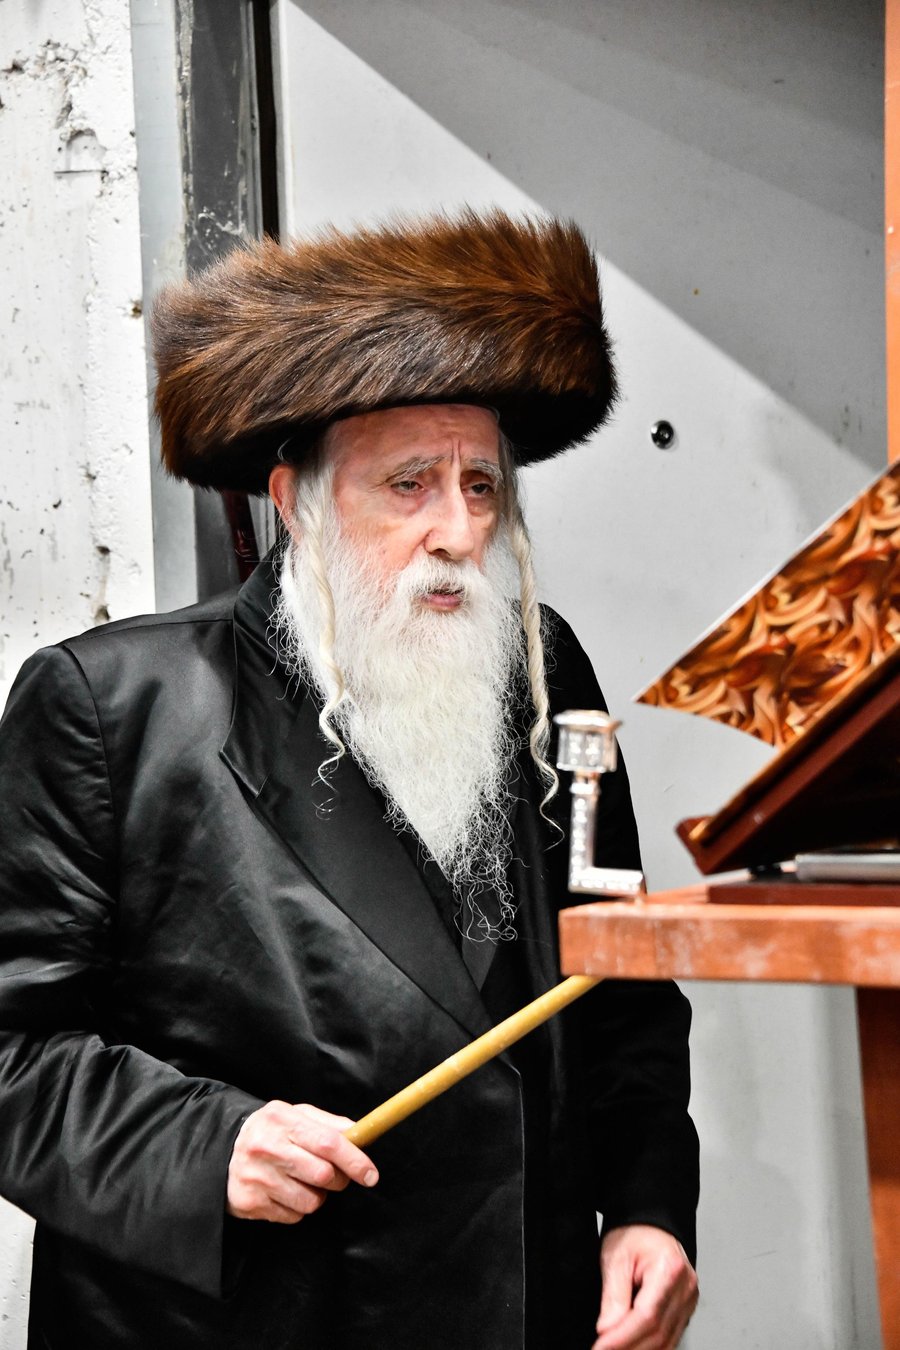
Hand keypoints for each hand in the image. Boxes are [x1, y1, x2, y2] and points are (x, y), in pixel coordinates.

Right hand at [227, 1100, 377, 1222]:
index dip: (355, 1160)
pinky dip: (297, 1208)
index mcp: (282, 1119)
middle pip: (323, 1174)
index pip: (328, 1142)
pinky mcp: (249, 1202)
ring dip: (317, 1196)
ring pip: (310, 1201)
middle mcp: (266, 1146)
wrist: (223, 1150)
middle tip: (332, 1176)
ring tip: (302, 1181)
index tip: (371, 1174)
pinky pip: (293, 1216)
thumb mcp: (295, 1116)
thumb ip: (328, 1124)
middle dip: (338, 1180)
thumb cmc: (270, 1132)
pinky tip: (283, 1192)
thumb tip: (361, 1133)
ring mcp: (256, 1176)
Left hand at [593, 1224, 697, 1348]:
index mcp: (669, 1269)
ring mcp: (689, 1301)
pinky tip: (632, 1348)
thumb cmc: (635, 1233)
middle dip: (628, 1348)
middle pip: (658, 1333)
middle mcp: (685, 1288)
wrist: (650, 1223)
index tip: (601, 1347)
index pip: (647, 1316)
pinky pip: (669, 1338)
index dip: (622, 1337)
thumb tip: (607, 1330)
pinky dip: (650, 1347)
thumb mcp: (616, 1257)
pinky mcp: (685, 1310)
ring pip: (666, 1341)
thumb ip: (613, 1296)